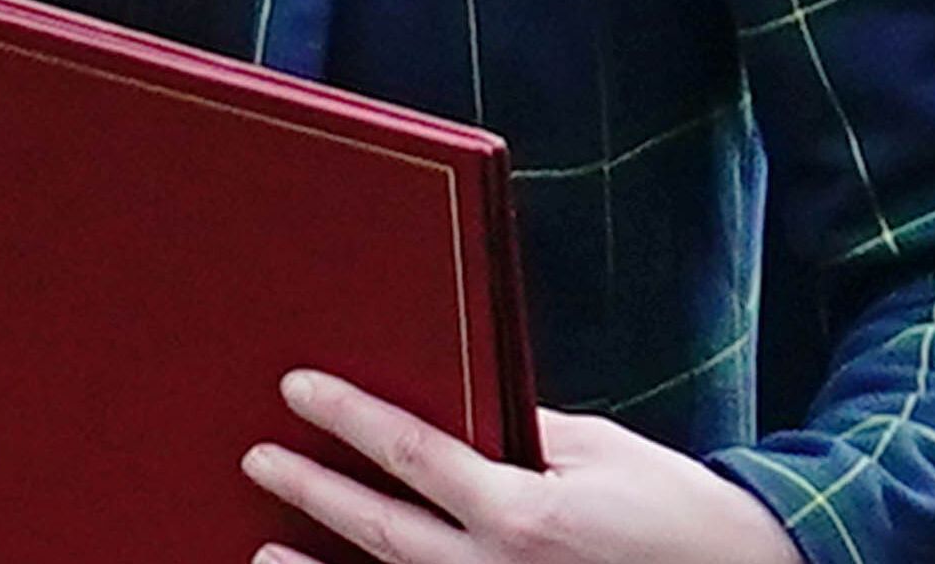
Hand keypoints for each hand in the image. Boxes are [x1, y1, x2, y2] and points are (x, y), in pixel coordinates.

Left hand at [243, 370, 803, 563]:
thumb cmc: (676, 512)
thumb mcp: (602, 452)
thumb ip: (525, 433)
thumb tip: (460, 412)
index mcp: (523, 513)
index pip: (412, 453)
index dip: (348, 417)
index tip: (296, 388)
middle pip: (380, 532)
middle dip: (313, 492)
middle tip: (258, 459)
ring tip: (264, 552)